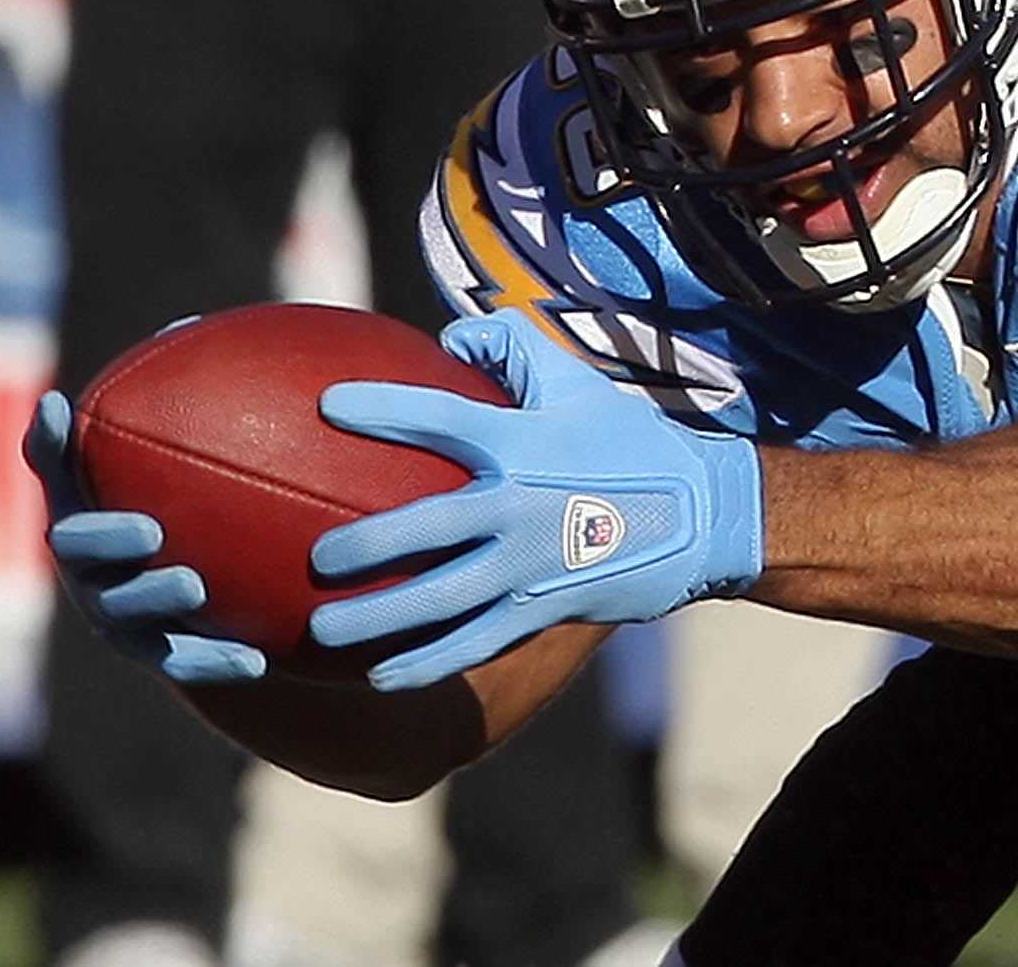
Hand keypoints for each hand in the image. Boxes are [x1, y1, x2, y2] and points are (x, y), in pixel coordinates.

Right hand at [23, 390, 266, 683]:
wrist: (243, 584)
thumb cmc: (223, 490)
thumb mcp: (223, 441)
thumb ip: (206, 395)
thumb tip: (198, 326)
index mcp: (95, 499)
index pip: (59, 466)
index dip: (51, 441)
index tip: (62, 408)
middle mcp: (92, 558)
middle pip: (74, 547)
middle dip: (101, 538)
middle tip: (147, 527)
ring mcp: (117, 609)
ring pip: (118, 612)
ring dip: (150, 598)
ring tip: (192, 582)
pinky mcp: (161, 653)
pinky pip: (181, 661)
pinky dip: (212, 659)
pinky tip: (257, 658)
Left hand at [308, 312, 764, 689]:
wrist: (700, 515)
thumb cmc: (626, 441)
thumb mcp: (577, 382)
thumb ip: (511, 347)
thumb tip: (445, 339)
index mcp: (526, 443)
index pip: (444, 418)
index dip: (386, 408)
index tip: (327, 405)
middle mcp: (523, 505)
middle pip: (430, 526)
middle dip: (365, 545)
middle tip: (316, 560)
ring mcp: (533, 564)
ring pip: (443, 599)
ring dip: (379, 620)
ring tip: (320, 631)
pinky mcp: (544, 608)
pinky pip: (474, 643)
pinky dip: (426, 663)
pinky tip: (379, 677)